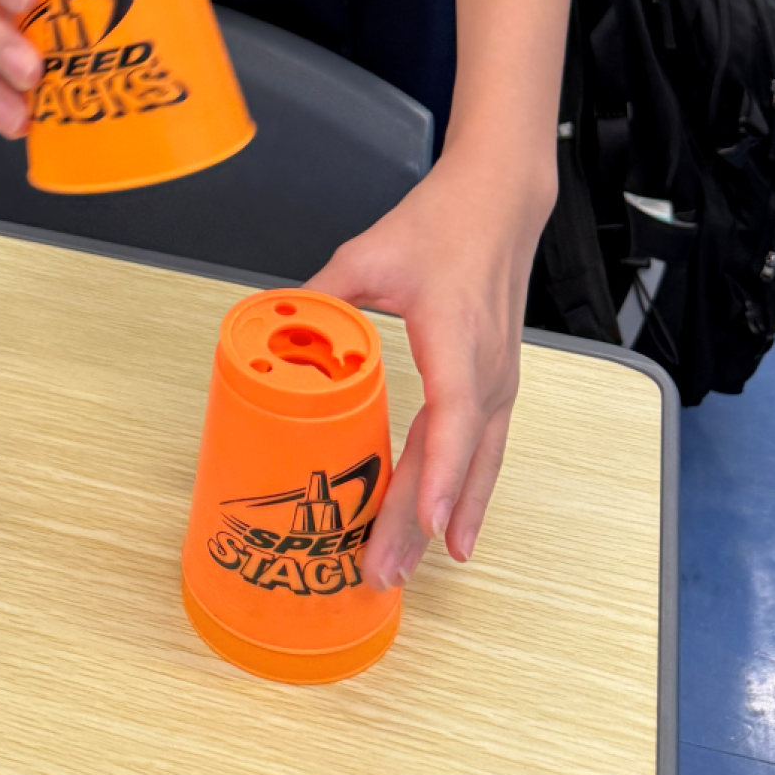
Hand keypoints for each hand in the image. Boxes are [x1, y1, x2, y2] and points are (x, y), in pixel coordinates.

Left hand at [311, 145, 555, 591]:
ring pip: (476, 467)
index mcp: (456, 337)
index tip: (428, 524)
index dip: (440, 475)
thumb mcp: (370, 253)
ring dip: (444, 520)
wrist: (499, 204)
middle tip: (384, 571)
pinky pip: (485, 453)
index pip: (454, 418)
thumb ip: (322, 292)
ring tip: (410, 570)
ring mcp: (498, 382)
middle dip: (421, 522)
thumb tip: (275, 324)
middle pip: (457, 461)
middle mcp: (486, 370)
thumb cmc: (447, 224)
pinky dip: (467, 497)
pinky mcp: (497, 386)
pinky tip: (454, 536)